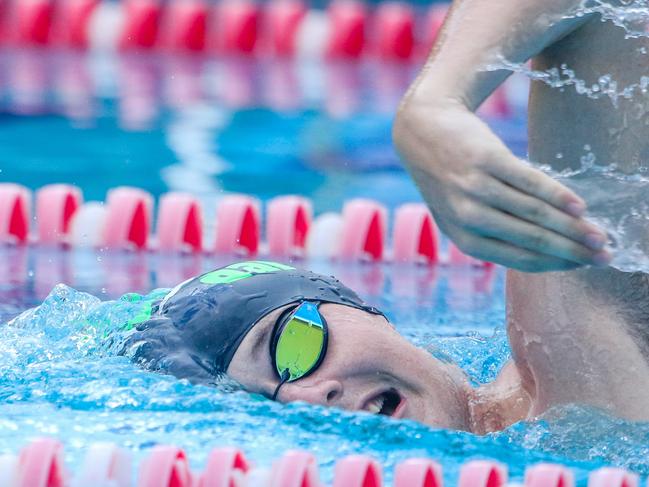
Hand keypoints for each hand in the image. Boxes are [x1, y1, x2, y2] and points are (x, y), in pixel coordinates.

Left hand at [393, 96, 610, 271]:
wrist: (423, 130)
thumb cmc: (452, 178)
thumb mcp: (461, 213)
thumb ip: (494, 233)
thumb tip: (549, 251)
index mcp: (463, 238)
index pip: (518, 259)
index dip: (556, 264)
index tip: (584, 265)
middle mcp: (468, 217)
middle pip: (531, 239)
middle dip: (572, 250)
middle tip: (604, 255)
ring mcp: (476, 188)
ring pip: (534, 213)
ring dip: (572, 226)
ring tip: (600, 234)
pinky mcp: (486, 160)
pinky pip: (529, 182)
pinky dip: (557, 195)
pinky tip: (580, 206)